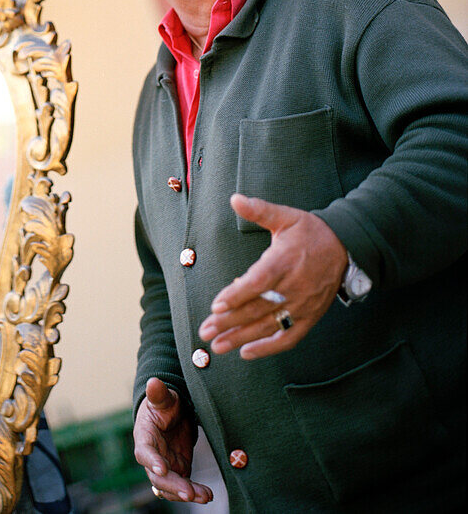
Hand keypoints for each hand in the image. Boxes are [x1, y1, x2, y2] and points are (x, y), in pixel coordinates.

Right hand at [133, 378, 212, 503]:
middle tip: (188, 492)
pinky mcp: (178, 471)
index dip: (152, 461)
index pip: (144, 452)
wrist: (172, 414)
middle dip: (173, 486)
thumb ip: (158, 394)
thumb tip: (153, 382)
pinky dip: (195, 492)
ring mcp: (165, 466)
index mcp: (144, 436)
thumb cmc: (164, 404)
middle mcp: (152, 456)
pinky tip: (206, 495)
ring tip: (204, 496)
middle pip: (158, 477)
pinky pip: (184, 486)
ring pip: (170, 487)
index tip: (162, 469)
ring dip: (185, 493)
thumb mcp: (163, 397)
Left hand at [198, 194, 346, 359]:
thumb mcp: (286, 216)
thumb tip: (234, 198)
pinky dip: (268, 348)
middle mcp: (293, 287)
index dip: (237, 296)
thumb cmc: (310, 231)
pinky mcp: (310, 317)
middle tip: (205, 332)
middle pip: (258, 309)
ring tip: (217, 346)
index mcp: (284, 261)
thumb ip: (259, 210)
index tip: (216, 306)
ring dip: (241, 338)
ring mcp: (303, 305)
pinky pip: (288, 337)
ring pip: (269, 326)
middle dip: (229, 322)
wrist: (346, 247)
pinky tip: (246, 352)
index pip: (258, 283)